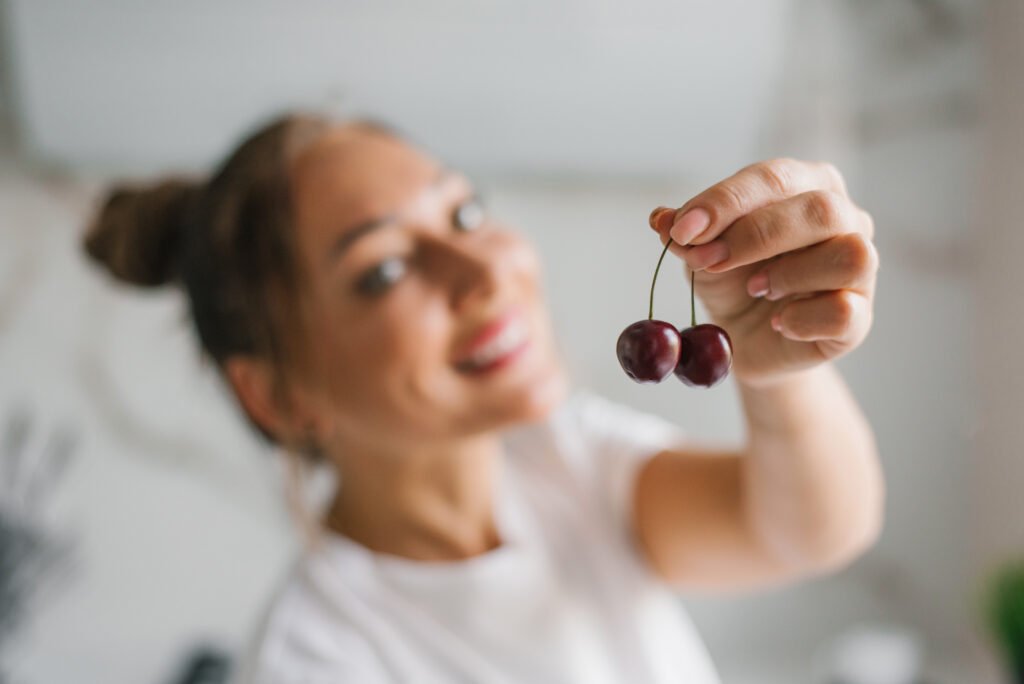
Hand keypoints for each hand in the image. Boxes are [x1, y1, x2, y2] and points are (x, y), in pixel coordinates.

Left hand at [649, 159, 877, 387]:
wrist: (746, 340)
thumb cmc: (734, 281)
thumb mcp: (702, 252)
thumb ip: (687, 233)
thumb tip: (662, 219)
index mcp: (808, 185)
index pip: (775, 177)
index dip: (725, 202)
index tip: (682, 228)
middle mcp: (846, 219)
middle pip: (821, 210)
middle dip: (755, 234)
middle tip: (707, 260)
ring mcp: (860, 270)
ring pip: (850, 254)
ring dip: (790, 273)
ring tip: (755, 289)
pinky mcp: (859, 318)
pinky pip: (844, 312)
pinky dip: (802, 318)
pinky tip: (777, 322)